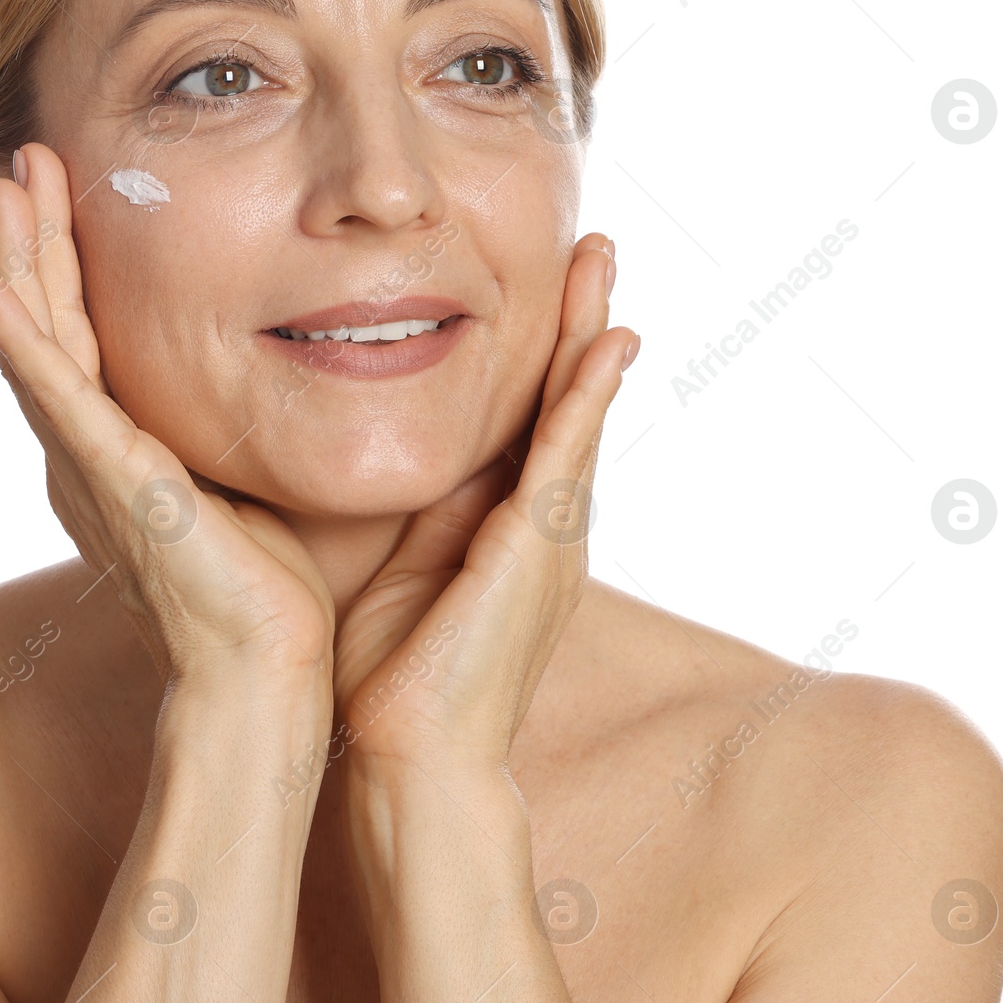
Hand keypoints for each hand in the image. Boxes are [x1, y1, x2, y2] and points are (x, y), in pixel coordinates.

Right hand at [0, 142, 335, 698]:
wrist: (265, 668)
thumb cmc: (267, 583)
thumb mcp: (244, 475)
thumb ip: (232, 422)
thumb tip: (279, 366)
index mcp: (120, 447)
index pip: (82, 333)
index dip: (65, 260)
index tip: (62, 187)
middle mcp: (90, 451)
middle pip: (48, 324)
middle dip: (33, 239)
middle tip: (18, 160)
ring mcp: (94, 467)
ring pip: (41, 343)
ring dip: (19, 262)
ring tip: (3, 187)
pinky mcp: (115, 484)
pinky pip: (57, 399)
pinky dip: (21, 343)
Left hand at [330, 233, 635, 775]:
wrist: (412, 757)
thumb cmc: (394, 675)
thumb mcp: (404, 564)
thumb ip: (417, 509)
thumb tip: (394, 453)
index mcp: (505, 525)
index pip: (527, 417)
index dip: (538, 350)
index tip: (540, 282)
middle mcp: (542, 523)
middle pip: (564, 400)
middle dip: (577, 321)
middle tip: (592, 245)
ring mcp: (551, 536)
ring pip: (577, 412)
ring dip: (590, 333)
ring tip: (601, 260)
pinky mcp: (541, 548)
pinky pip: (568, 454)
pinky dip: (588, 396)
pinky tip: (608, 342)